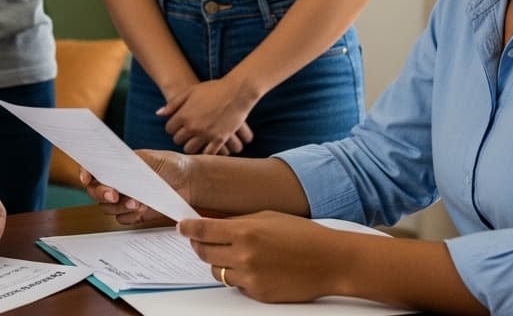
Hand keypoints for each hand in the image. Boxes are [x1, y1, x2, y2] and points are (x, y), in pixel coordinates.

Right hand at [80, 149, 191, 223]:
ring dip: (120, 206)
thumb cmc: (169, 165)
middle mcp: (117, 183)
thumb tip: (110, 169)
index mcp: (116, 165)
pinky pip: (122, 219)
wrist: (189, 182)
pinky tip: (143, 209)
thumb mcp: (148, 159)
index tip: (86, 178)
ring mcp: (125, 199)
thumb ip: (128, 164)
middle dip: (102, 194)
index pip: (92, 169)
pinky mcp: (134, 213)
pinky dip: (131, 216)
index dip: (85, 173)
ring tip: (137, 201)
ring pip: (108, 208)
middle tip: (114, 194)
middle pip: (96, 192)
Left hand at [160, 78, 255, 154]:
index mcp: (184, 115)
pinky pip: (208, 153)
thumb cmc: (213, 89)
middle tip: (186, 133)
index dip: (172, 127)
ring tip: (195, 140)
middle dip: (180, 136)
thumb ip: (173, 103)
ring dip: (191, 145)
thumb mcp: (190, 91)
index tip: (177, 125)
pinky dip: (206, 152)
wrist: (237, 92)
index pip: (169, 129)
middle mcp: (193, 127)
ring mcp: (206, 134)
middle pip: (178, 140)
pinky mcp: (219, 139)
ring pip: (190, 149)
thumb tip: (159, 114)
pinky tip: (206, 147)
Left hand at [179, 211, 345, 302]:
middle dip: (200, 244)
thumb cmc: (302, 235)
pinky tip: (253, 266)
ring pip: (216, 271)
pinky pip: (235, 285)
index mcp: (245, 232)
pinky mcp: (258, 294)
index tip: (182, 226)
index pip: (203, 231)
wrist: (330, 261)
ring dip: (218, 262)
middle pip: (204, 252)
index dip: (188, 228)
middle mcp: (244, 256)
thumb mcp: (267, 217)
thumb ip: (237, 222)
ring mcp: (250, 278)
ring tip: (234, 253)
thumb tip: (212, 223)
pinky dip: (237, 276)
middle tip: (203, 239)